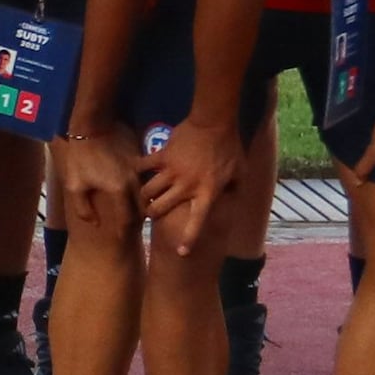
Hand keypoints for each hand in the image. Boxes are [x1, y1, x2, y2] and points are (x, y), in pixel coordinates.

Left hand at [49, 125, 133, 240]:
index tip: (121, 238)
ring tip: (137, 212)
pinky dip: (142, 188)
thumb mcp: (74, 185)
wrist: (92, 127)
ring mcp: (138, 170)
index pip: (127, 218)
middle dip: (138, 220)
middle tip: (132, 229)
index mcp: (118, 190)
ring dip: (142, 204)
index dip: (124, 231)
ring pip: (146, 193)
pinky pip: (144, 179)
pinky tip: (138, 191)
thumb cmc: (80, 157)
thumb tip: (94, 223)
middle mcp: (133, 182)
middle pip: (142, 208)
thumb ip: (83, 208)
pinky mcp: (139, 160)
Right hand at [137, 117, 233, 233]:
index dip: (188, 239)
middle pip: (160, 209)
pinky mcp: (163, 156)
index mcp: (207, 193)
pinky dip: (138, 169)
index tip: (181, 253)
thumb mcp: (239, 172)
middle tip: (149, 213)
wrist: (215, 122)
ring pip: (148, 191)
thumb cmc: (230, 147)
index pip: (197, 222)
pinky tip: (135, 171)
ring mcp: (172, 171)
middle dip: (152, 214)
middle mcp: (187, 186)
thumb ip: (235, 188)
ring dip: (143, 196)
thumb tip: (234, 198)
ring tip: (141, 196)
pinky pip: (144, 166)